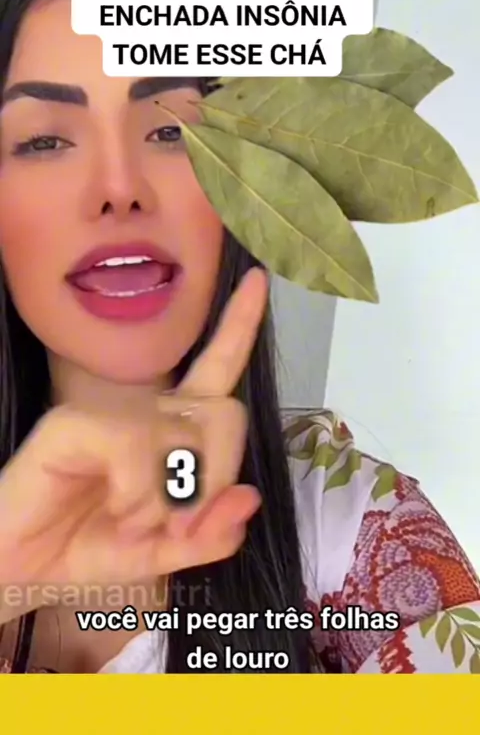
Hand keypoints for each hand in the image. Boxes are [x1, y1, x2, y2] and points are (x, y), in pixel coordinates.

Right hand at [0, 268, 267, 606]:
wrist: (19, 568)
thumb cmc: (85, 549)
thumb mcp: (164, 554)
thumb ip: (211, 536)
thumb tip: (250, 498)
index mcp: (172, 431)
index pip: (217, 369)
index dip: (239, 325)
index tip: (258, 279)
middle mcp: (148, 410)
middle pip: (226, 412)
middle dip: (219, 477)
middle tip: (179, 523)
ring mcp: (111, 411)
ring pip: (186, 436)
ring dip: (169, 502)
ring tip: (131, 519)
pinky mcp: (77, 421)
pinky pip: (138, 446)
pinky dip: (137, 494)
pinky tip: (114, 506)